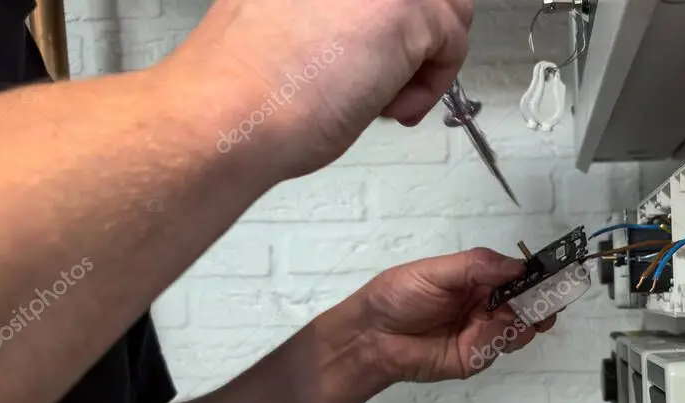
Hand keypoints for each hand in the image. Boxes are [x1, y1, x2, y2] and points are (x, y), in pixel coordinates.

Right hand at [170, 0, 472, 178]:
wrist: (231, 110)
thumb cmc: (246, 83)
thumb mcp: (291, 16)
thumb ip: (335, 10)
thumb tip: (371, 33)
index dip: (392, 19)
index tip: (382, 54)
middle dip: (418, 39)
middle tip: (386, 81)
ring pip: (450, 8)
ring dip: (426, 59)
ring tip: (384, 97)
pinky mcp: (408, 8)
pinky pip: (453, 44)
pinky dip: (430, 87)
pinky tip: (387, 109)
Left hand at [354, 248, 556, 382]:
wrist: (372, 336)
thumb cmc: (399, 296)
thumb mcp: (437, 272)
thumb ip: (478, 266)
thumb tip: (518, 265)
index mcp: (477, 280)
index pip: (516, 276)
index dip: (536, 277)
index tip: (556, 276)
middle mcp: (485, 306)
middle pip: (525, 305)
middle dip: (541, 303)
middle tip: (552, 301)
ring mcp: (482, 333)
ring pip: (518, 328)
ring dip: (526, 322)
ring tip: (527, 317)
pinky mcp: (475, 357)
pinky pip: (497, 347)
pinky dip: (500, 339)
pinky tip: (492, 331)